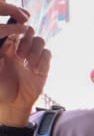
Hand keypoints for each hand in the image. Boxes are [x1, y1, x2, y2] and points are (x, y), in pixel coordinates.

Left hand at [0, 3, 50, 122]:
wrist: (12, 104)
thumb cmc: (0, 88)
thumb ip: (0, 56)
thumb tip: (7, 43)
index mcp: (7, 48)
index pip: (15, 31)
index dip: (16, 31)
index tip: (13, 42)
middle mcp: (20, 50)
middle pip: (29, 32)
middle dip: (26, 40)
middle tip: (20, 55)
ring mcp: (33, 58)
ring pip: (40, 41)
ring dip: (34, 50)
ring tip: (28, 64)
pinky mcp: (43, 67)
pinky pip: (47, 54)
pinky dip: (43, 59)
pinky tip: (35, 70)